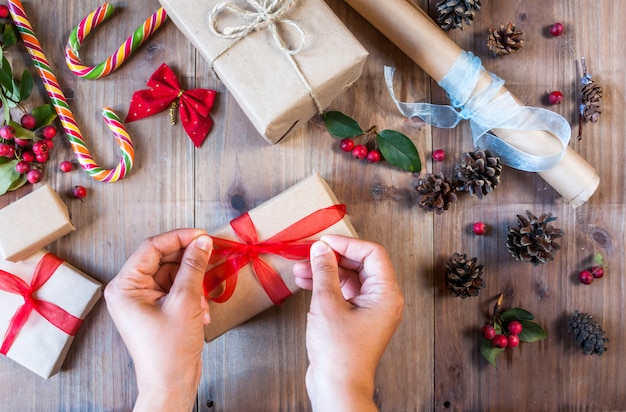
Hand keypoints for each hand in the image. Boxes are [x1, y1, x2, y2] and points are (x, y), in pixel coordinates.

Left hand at [104, 229, 212, 411]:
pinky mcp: (156, 308)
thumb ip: (193, 267)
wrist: (171, 385)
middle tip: (211, 257)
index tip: (203, 235)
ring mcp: (143, 300)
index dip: (179, 238)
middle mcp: (129, 290)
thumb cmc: (169, 351)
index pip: (152, 248)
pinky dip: (192, 295)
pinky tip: (201, 311)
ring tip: (203, 301)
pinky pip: (176, 289)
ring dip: (193, 283)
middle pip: (163, 259)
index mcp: (125, 287)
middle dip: (189, 263)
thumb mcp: (185, 302)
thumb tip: (202, 242)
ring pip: (173, 274)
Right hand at [292, 235, 403, 410]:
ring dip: (325, 271)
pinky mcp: (356, 318)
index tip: (324, 242)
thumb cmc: (340, 354)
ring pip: (348, 278)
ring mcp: (370, 310)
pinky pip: (343, 293)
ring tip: (300, 269)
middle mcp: (382, 300)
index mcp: (386, 294)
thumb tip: (321, 249)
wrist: (337, 388)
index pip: (372, 254)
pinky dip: (325, 286)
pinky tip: (305, 282)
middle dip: (332, 257)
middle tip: (309, 253)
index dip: (347, 244)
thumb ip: (324, 271)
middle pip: (360, 264)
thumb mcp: (328, 304)